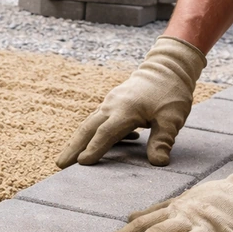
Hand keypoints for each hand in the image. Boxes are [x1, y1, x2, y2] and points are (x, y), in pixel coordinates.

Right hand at [56, 36, 205, 167]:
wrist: (167, 66)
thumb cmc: (172, 93)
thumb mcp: (173, 118)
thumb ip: (163, 140)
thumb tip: (158, 163)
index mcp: (126, 110)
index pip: (106, 133)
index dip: (94, 148)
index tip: (82, 163)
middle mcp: (112, 106)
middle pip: (88, 128)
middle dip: (73, 147)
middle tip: (60, 165)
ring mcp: (110, 103)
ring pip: (88, 124)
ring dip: (77, 141)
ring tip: (66, 158)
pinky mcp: (112, 103)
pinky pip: (97, 120)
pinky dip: (91, 134)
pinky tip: (101, 146)